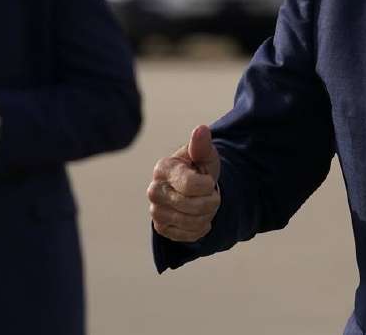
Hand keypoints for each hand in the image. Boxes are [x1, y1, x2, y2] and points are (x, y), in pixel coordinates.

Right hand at [148, 125, 221, 242]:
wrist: (193, 189)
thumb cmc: (198, 168)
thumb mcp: (204, 155)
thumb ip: (202, 145)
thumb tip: (201, 129)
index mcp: (163, 168)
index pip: (190, 185)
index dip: (207, 185)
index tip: (208, 180)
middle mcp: (154, 191)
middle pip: (193, 206)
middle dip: (211, 201)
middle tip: (211, 194)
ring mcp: (155, 211)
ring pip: (193, 222)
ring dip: (208, 215)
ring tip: (205, 204)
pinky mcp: (161, 228)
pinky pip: (189, 235)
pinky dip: (201, 228)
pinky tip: (199, 217)